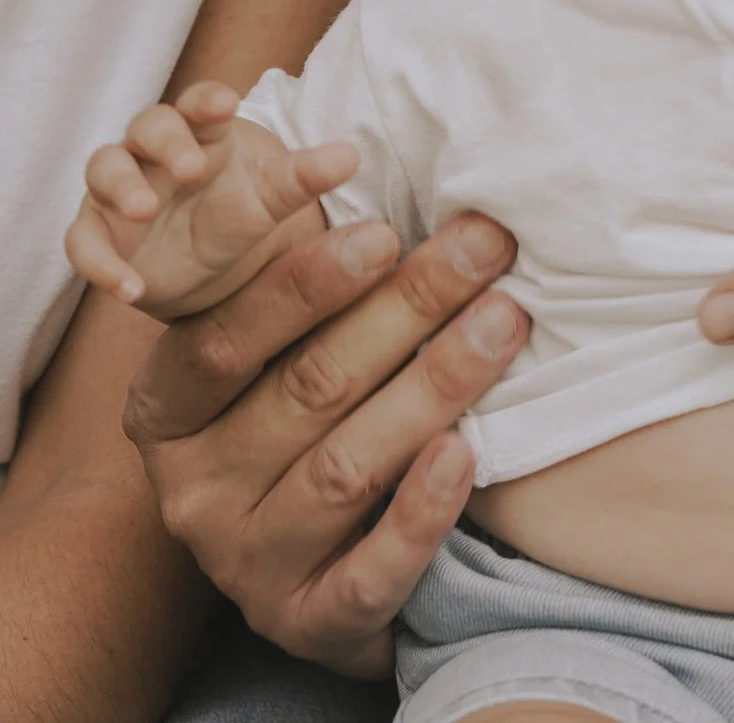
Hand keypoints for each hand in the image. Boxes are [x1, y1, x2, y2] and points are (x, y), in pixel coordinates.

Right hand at [66, 82, 356, 314]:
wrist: (207, 271)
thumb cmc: (237, 216)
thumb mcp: (271, 200)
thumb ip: (304, 177)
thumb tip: (350, 155)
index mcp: (201, 133)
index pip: (197, 103)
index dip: (206, 100)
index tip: (225, 104)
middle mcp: (153, 154)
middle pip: (146, 126)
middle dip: (165, 140)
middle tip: (191, 165)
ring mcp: (118, 191)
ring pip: (104, 168)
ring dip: (121, 183)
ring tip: (145, 207)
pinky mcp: (98, 235)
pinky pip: (82, 241)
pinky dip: (99, 262)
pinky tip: (129, 289)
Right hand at [124, 211, 527, 676]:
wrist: (310, 577)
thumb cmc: (298, 420)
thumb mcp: (274, 353)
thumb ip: (304, 285)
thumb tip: (372, 172)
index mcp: (167, 410)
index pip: (223, 339)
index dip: (304, 282)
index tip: (384, 228)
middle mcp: (193, 490)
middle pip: (306, 388)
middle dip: (405, 307)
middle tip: (482, 247)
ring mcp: (245, 562)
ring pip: (344, 466)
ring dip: (432, 384)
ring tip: (503, 320)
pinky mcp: (306, 622)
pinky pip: (368, 572)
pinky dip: (419, 512)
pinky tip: (466, 452)